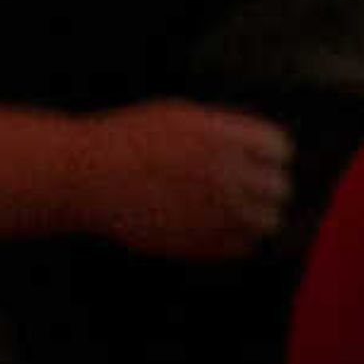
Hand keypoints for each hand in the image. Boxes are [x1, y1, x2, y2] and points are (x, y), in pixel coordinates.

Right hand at [79, 101, 292, 258]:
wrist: (83, 177)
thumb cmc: (125, 140)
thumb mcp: (177, 116)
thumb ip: (223, 131)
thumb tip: (259, 149)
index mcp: (221, 138)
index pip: (280, 148)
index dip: (268, 151)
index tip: (255, 156)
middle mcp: (225, 175)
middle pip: (279, 187)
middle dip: (263, 184)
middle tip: (242, 183)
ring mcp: (216, 213)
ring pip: (268, 221)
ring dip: (254, 214)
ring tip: (229, 207)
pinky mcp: (202, 243)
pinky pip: (243, 246)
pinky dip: (234, 237)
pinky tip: (210, 224)